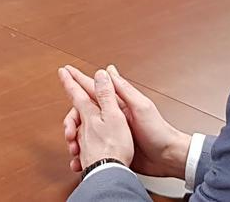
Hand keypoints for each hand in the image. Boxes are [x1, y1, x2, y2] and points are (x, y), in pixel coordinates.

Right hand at [61, 65, 191, 178]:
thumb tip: (109, 70)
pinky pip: (92, 147)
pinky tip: (80, 159)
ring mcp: (111, 133)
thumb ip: (124, 90)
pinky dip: (84, 152)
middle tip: (68, 131)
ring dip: (76, 138)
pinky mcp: (113, 148)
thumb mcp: (140, 107)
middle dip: (72, 120)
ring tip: (73, 148)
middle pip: (83, 112)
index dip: (78, 80)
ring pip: (85, 131)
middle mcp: (113, 117)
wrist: (166, 157)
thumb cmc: (157, 131)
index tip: (64, 71)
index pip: (94, 89)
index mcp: (118, 104)